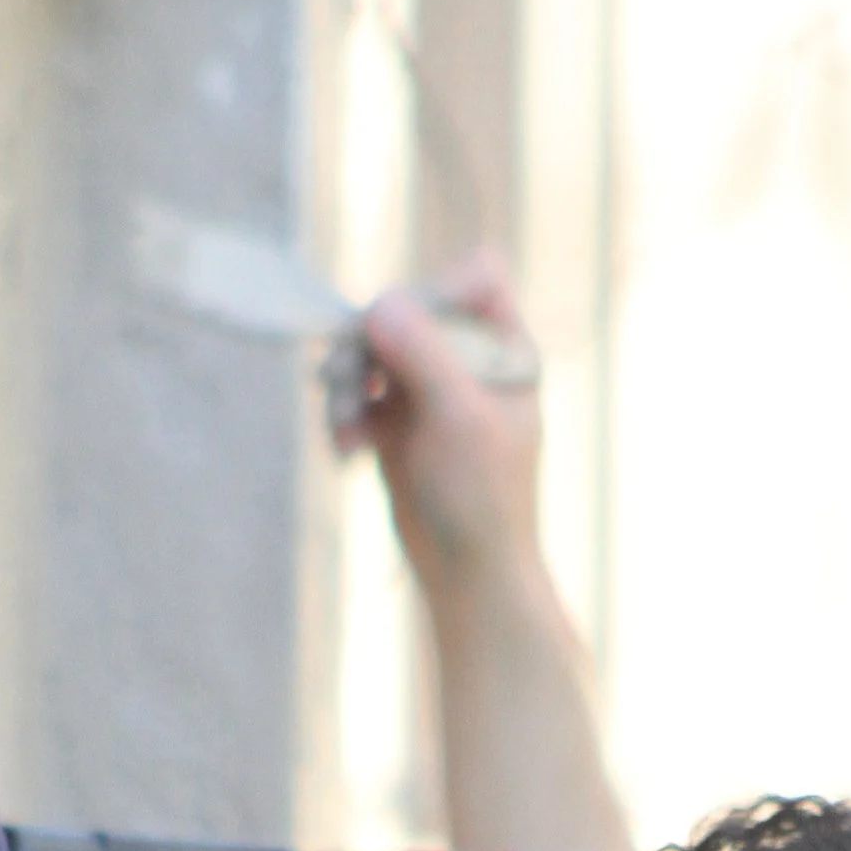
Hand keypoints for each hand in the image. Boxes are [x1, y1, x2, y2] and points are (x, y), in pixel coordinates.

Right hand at [336, 247, 546, 603]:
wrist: (468, 573)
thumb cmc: (483, 499)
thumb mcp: (459, 419)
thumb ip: (424, 354)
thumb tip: (380, 301)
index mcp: (506, 349)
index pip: (476, 277)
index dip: (436, 291)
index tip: (402, 330)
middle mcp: (469, 358)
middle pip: (408, 308)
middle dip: (369, 345)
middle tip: (344, 384)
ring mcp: (430, 386)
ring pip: (373, 347)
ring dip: (347, 383)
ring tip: (343, 432)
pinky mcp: (397, 417)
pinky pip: (358, 389)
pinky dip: (346, 413)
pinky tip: (346, 450)